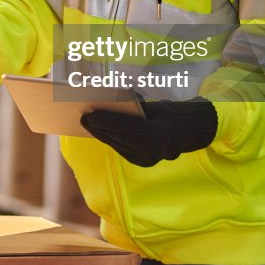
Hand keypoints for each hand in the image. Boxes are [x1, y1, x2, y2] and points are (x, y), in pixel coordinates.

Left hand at [80, 97, 217, 167]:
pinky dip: (108, 138)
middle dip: (99, 128)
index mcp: (158, 135)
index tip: (90, 114)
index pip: (128, 128)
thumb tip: (112, 102)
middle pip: (119, 138)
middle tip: (83, 118)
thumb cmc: (166, 115)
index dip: (107, 121)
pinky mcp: (139, 162)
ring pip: (117, 145)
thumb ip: (136, 107)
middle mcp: (151, 151)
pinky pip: (120, 148)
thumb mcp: (154, 106)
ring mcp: (145, 159)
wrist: (182, 135)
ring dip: (100, 134)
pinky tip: (97, 130)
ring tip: (87, 123)